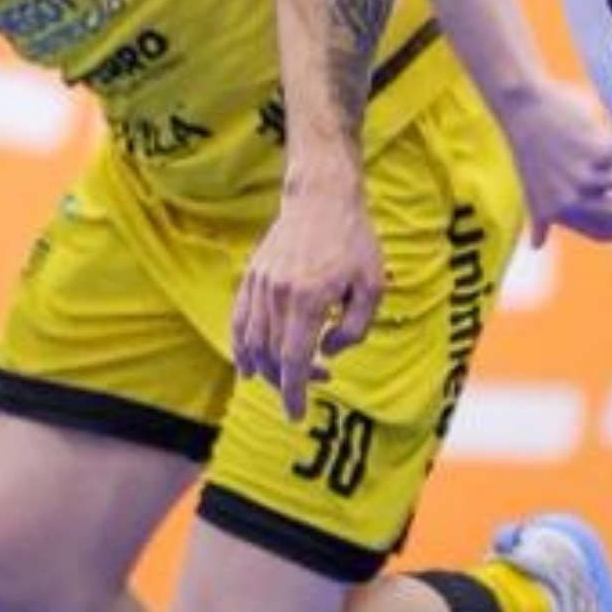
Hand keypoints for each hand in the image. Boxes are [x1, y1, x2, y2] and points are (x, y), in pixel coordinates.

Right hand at [231, 175, 388, 419]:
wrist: (322, 197)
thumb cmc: (354, 242)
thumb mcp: (372, 287)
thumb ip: (353, 329)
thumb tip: (327, 353)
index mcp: (309, 299)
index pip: (293, 360)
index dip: (293, 392)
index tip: (296, 414)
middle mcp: (278, 294)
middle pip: (271, 356)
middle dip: (288, 381)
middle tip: (317, 383)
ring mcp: (260, 284)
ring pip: (250, 341)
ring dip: (265, 368)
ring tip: (285, 377)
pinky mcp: (252, 276)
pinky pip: (239, 320)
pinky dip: (241, 346)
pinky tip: (248, 364)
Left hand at [495, 79, 611, 245]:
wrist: (523, 110)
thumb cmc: (529, 150)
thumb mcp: (530, 191)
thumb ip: (541, 220)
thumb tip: (537, 246)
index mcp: (559, 213)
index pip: (603, 234)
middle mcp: (573, 200)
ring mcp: (586, 176)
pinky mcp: (598, 152)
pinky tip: (607, 142)